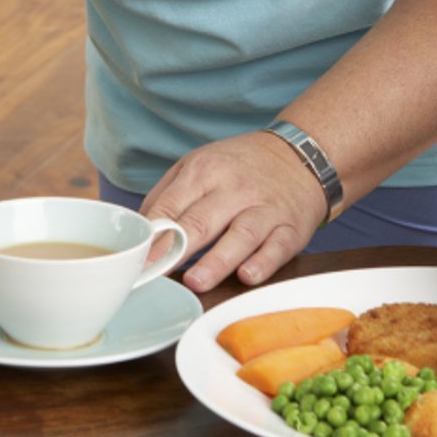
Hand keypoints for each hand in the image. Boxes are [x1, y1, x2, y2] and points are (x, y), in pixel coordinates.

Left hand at [139, 132, 329, 292]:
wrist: (301, 155)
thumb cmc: (240, 166)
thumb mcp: (199, 164)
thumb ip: (167, 196)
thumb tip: (141, 232)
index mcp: (205, 171)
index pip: (172, 206)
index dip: (153, 236)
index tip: (136, 260)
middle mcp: (235, 188)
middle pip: (202, 221)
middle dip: (177, 248)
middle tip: (157, 273)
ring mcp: (264, 208)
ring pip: (240, 235)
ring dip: (217, 261)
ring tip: (196, 282)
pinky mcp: (290, 228)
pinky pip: (277, 247)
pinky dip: (263, 263)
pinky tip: (247, 276)